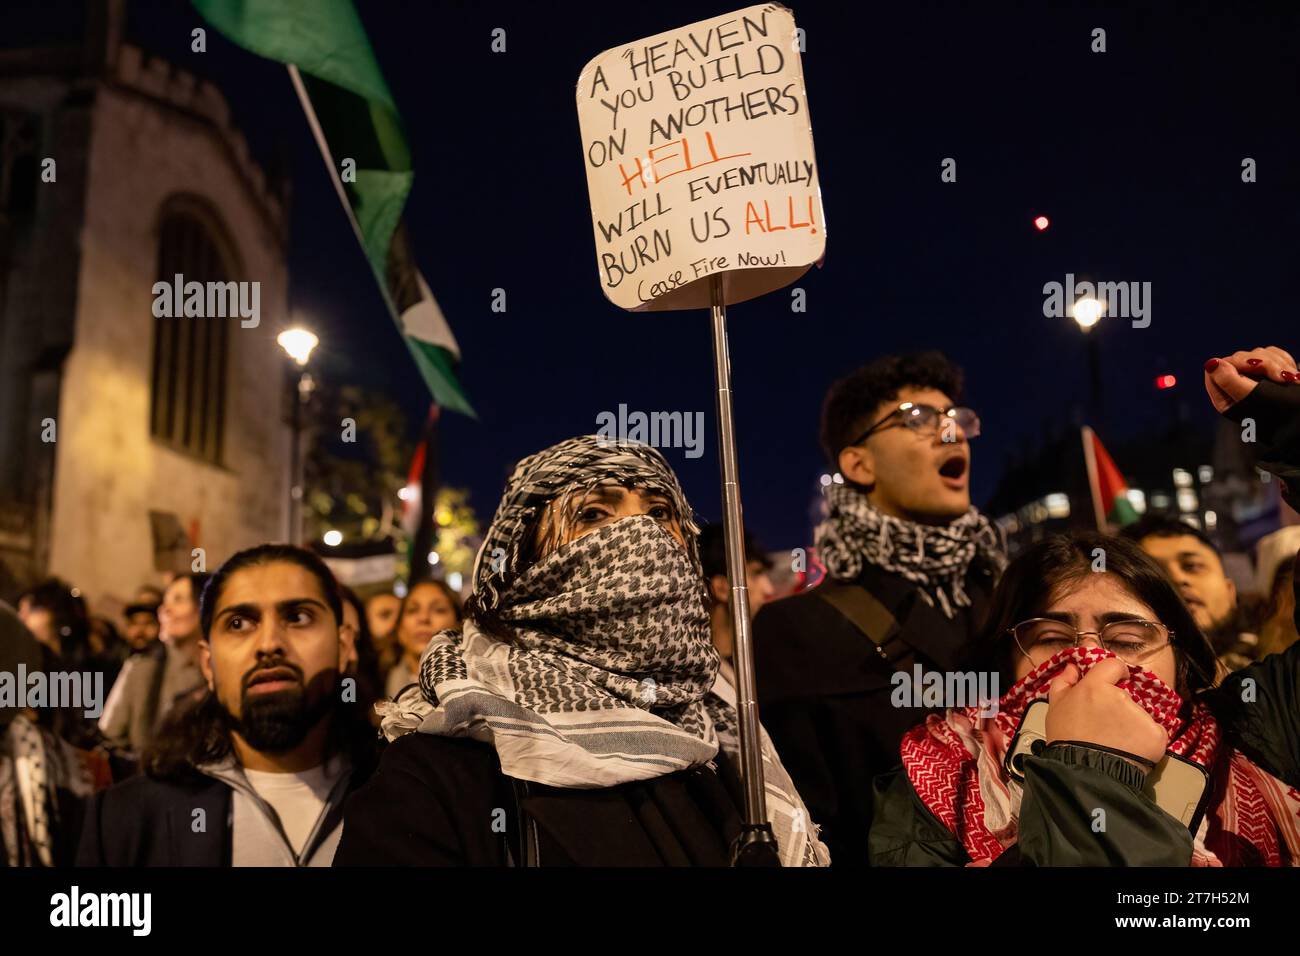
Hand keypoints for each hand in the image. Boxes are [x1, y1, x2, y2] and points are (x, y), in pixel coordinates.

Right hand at [1044, 658, 1167, 766]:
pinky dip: (1145, 740)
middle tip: (1105, 726)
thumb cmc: (1066, 740)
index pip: (1114, 665)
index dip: (1115, 673)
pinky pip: (1153, 732)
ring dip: (1130, 725)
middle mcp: (1120, 697)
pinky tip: (1131, 750)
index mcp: (1095, 687)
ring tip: (1116, 743)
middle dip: (1118, 707)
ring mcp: (1140, 715)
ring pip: (1138, 715)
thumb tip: (1073, 667)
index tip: (1114, 681)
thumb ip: (1063, 683)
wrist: (1085, 772)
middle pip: (1125, 695)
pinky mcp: (1156, 734)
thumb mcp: (1055, 708)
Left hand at [1203, 345, 1298, 413]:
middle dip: (1262, 363)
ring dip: (1277, 364)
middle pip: (1239, 358)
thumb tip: (1211, 363)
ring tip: (1290, 379)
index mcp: (1224, 397)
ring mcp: (1254, 378)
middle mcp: (1236, 387)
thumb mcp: (1251, 398)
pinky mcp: (1270, 372)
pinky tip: (1292, 375)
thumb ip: (1228, 381)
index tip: (1253, 367)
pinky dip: (1284, 361)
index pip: (1215, 369)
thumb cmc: (1279, 412)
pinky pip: (1273, 354)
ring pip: (1258, 353)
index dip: (1234, 363)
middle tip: (1281, 378)